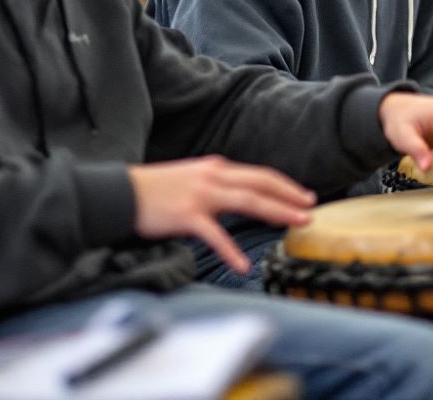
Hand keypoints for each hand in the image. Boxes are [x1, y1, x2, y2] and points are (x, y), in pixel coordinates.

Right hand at [129, 156, 315, 272]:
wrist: (120, 193)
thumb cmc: (157, 190)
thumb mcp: (193, 178)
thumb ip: (217, 185)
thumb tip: (241, 195)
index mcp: (217, 168)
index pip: (260, 175)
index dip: (285, 185)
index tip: (304, 195)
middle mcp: (214, 177)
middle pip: (261, 184)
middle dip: (290, 196)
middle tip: (312, 208)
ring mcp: (201, 195)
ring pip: (248, 201)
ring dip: (276, 212)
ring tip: (296, 224)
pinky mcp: (186, 216)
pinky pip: (215, 235)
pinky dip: (231, 250)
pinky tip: (243, 266)